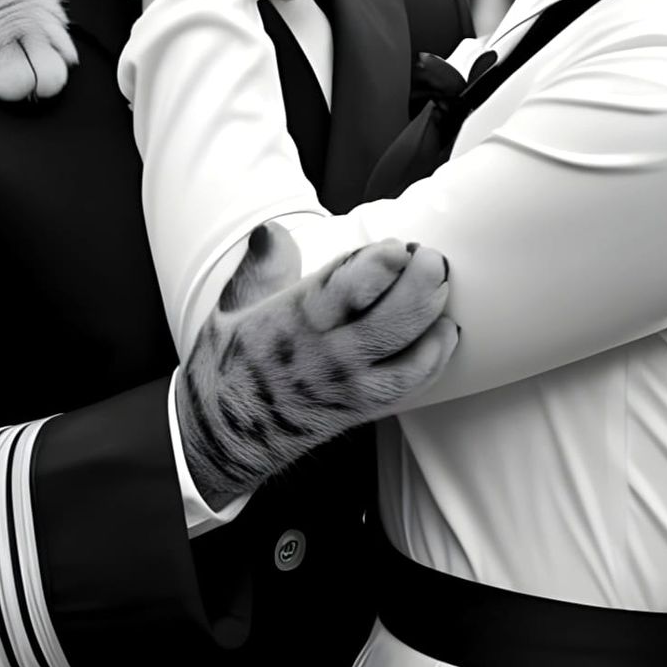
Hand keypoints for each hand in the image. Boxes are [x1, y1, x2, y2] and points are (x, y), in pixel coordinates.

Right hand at [175, 224, 458, 509]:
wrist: (222, 437)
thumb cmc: (226, 367)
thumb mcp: (230, 308)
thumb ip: (261, 267)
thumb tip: (273, 230)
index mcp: (293, 319)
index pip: (351, 285)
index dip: (382, 261)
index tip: (395, 246)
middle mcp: (327, 353)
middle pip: (392, 315)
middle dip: (421, 279)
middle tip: (429, 257)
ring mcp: (348, 384)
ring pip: (407, 350)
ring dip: (432, 315)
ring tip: (442, 287)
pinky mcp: (360, 409)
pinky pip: (408, 386)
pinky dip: (433, 359)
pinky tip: (444, 334)